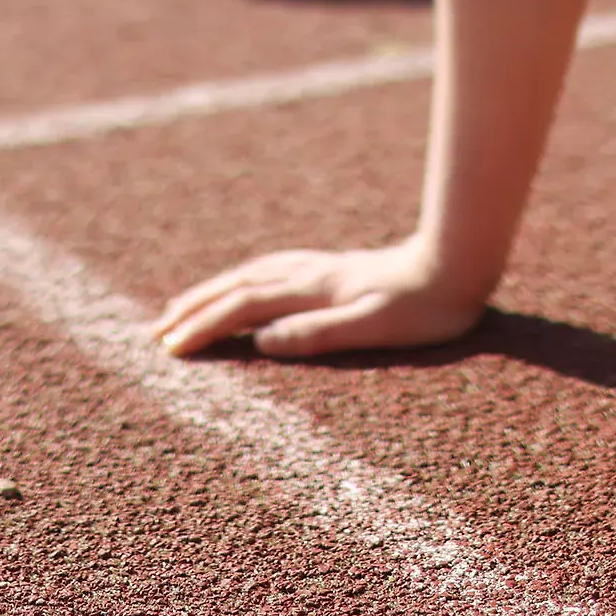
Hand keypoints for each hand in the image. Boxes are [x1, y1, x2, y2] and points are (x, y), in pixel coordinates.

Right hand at [148, 242, 489, 358]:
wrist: (458, 266)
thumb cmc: (423, 310)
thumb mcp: (373, 328)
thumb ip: (317, 333)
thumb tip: (263, 342)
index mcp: (312, 292)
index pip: (243, 307)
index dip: (204, 327)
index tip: (170, 349)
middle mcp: (309, 274)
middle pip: (237, 286)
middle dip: (194, 308)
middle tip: (157, 331)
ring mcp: (319, 268)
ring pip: (251, 275)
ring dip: (213, 291)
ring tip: (184, 307)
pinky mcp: (333, 269)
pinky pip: (270, 270)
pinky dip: (242, 280)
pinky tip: (244, 286)